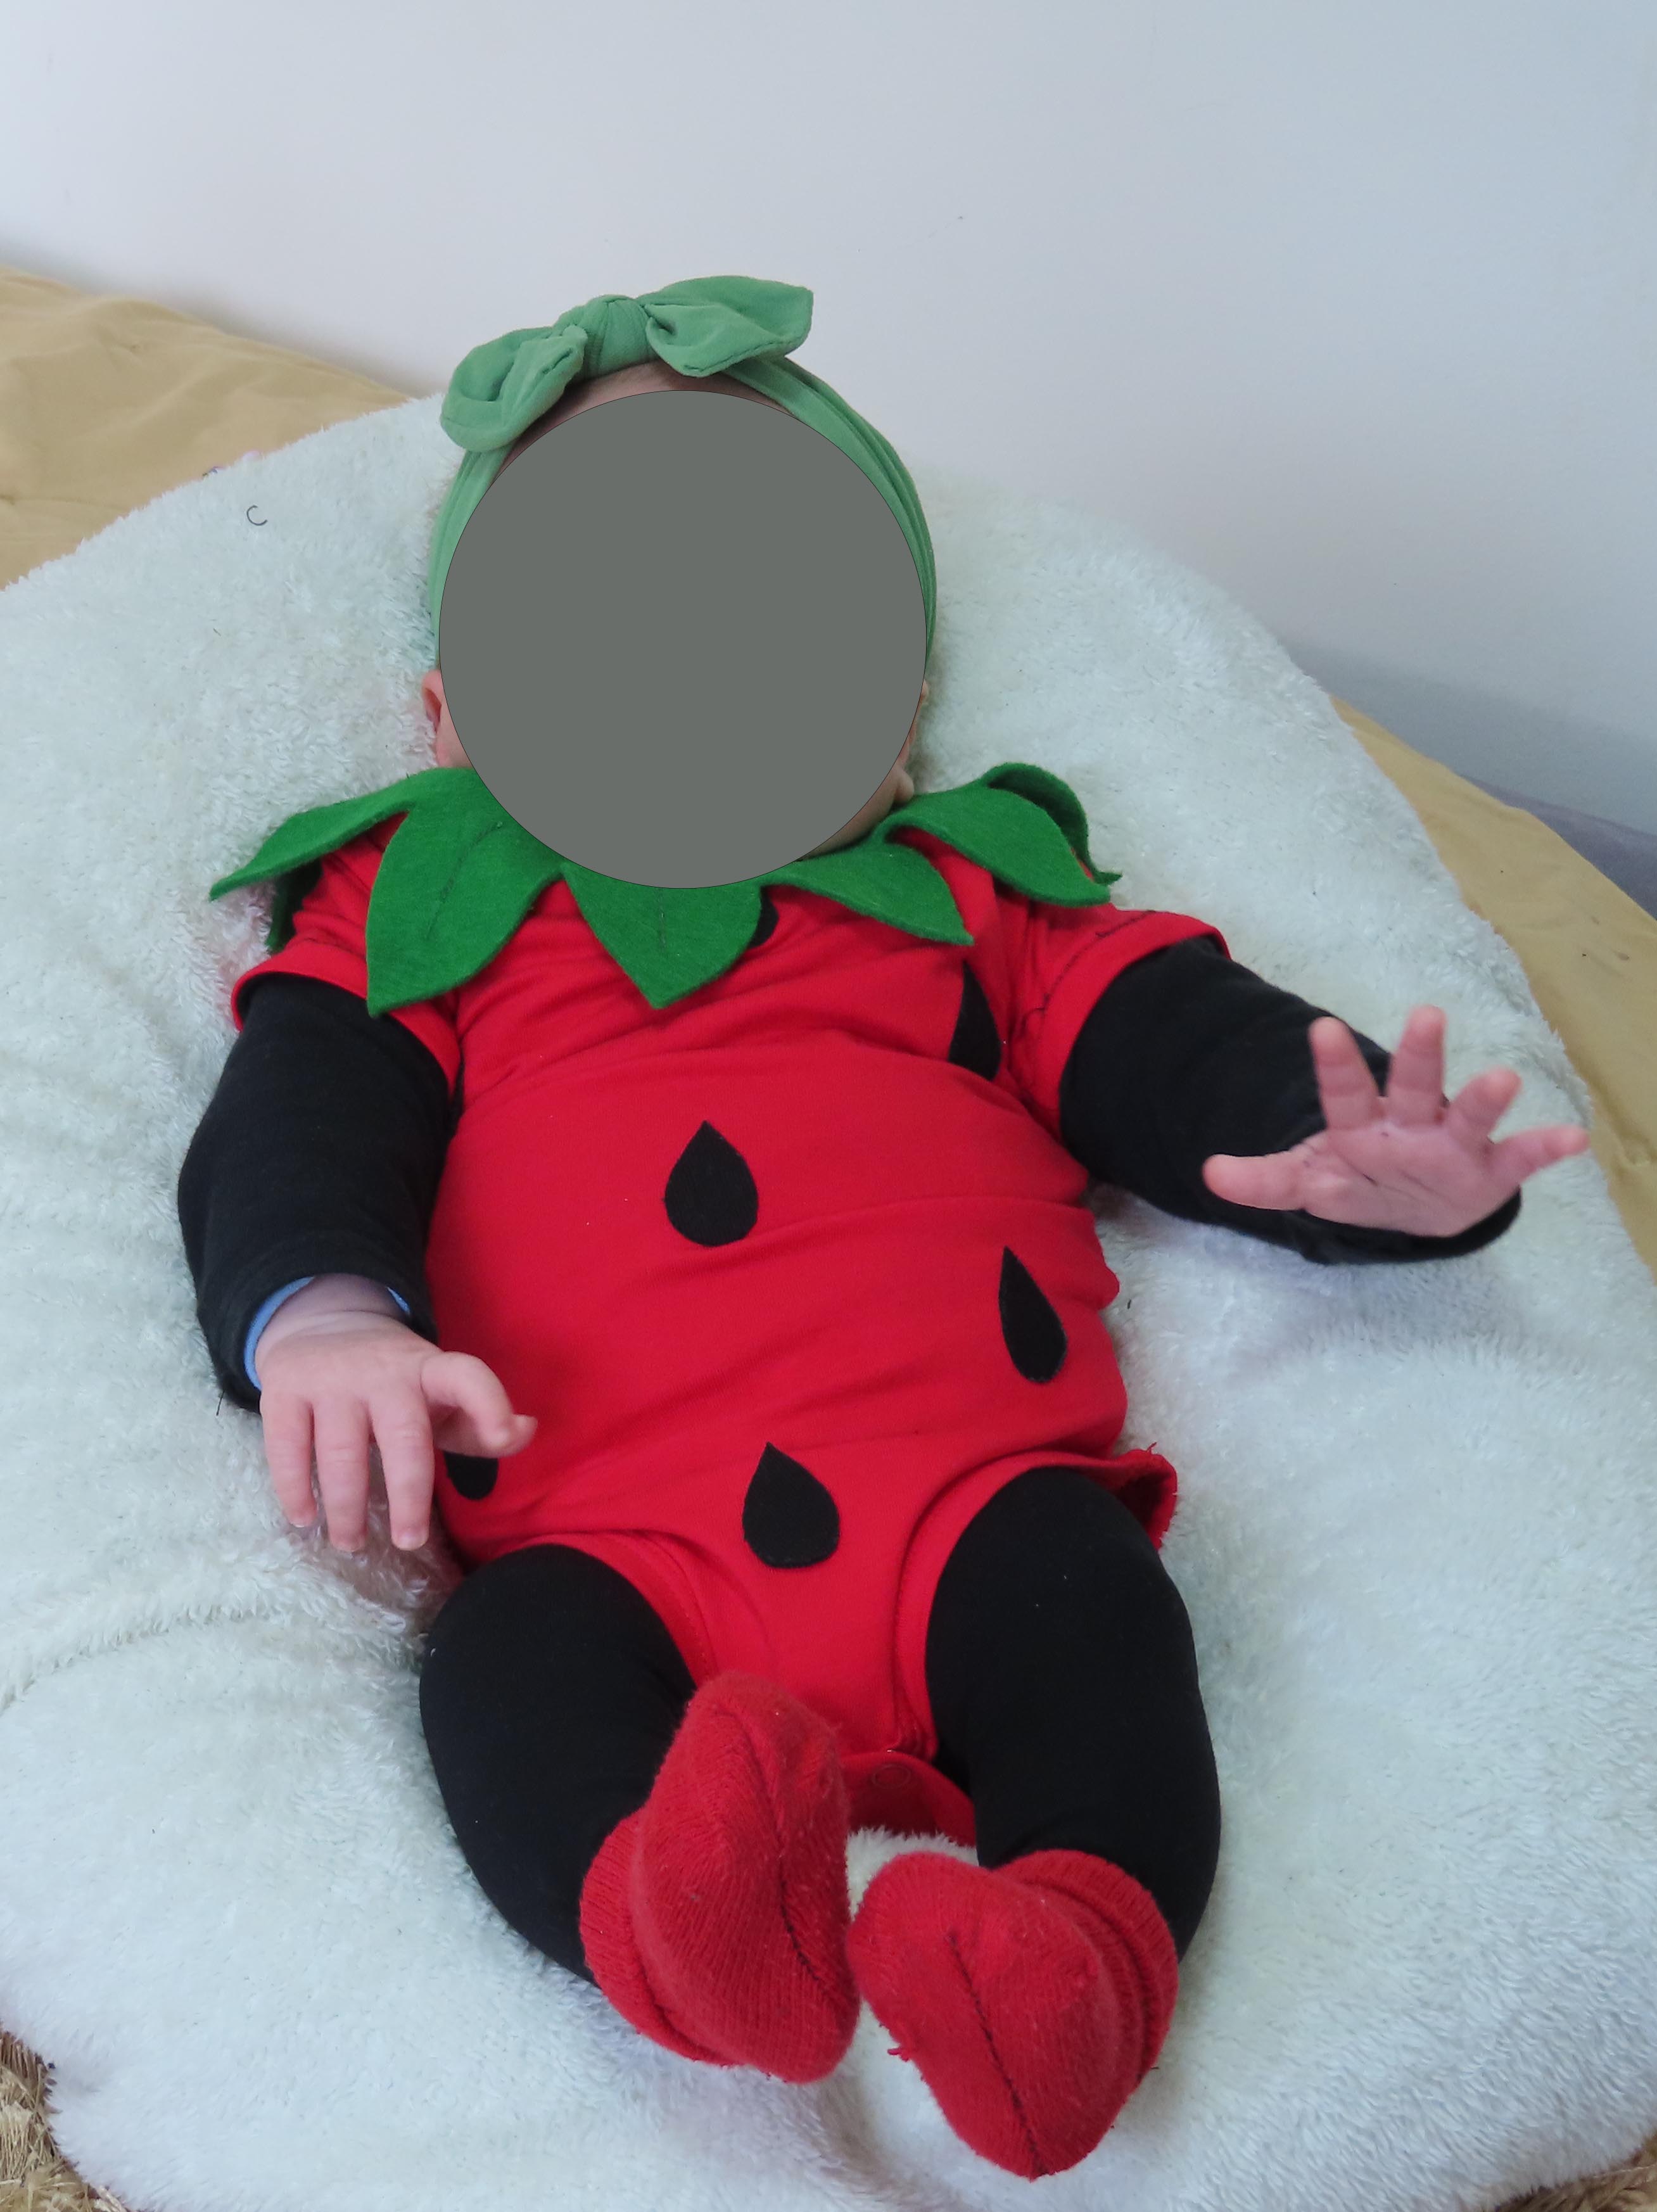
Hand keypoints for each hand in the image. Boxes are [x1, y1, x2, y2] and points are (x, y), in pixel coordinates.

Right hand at [256, 1278, 536, 1551]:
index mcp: (431, 1371)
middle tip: (409, 1540)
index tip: (502, 1435)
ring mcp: (331, 1380)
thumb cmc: (398, 1383)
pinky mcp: (285, 1390)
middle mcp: (384, 1372)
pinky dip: (294, 1488)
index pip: (466, 1377)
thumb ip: (482, 1422)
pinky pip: (287, 1447)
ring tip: (351, 1544)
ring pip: (341, 1452)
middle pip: (403, 1437)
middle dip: (408, 1494)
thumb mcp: (442, 1396)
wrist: (325, 1324)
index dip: (488, 1403)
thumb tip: (524, 1431)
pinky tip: (304, 1518)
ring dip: (346, 1506)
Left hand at [1201, 1006, 1591, 1237]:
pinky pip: (1521, 1159)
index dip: (1333, 1065)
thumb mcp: (1313, 1182)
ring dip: (1484, 1097)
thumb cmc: (1363, 1178)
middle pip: (1410, 1086)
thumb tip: (1209, 1173)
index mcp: (1362, 1125)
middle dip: (1416, 1056)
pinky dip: (1546, 1148)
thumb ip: (1267, 1179)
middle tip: (1425, 1015)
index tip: (1323, 1028)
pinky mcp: (1489, 1172)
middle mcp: (1410, 1124)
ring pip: (1467, 1115)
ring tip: (1505, 1077)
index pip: (1343, 1092)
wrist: (1420, 1210)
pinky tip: (1573, 1137)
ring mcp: (1452, 1145)